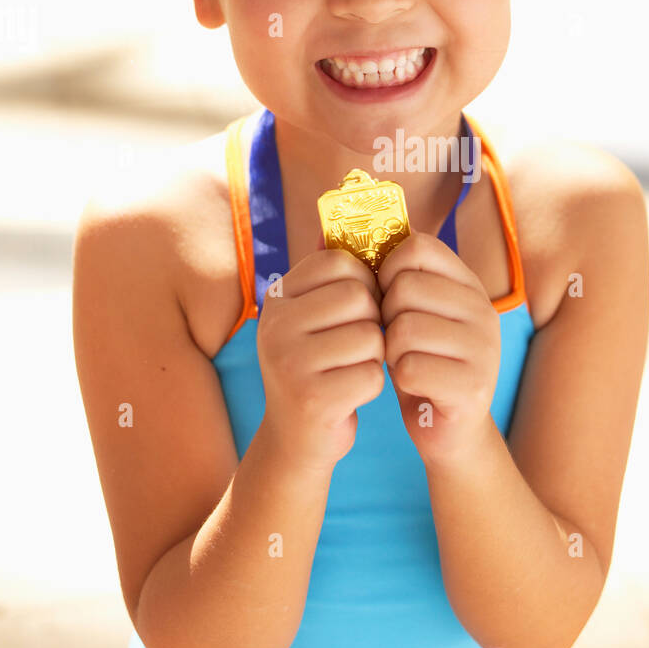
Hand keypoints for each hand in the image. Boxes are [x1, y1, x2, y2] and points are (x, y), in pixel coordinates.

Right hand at [255, 238, 384, 474]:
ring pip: (371, 336)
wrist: (295, 441)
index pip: (341, 261)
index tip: (356, 308)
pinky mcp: (311, 398)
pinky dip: (372, 385)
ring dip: (374, 356)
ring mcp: (288, 362)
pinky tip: (350, 393)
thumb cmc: (317, 368)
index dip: (363, 283)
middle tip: (354, 346)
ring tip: (350, 369)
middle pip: (361, 297)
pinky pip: (372, 374)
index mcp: (276, 297)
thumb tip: (352, 205)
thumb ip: (331, 271)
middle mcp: (274, 324)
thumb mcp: (313, 316)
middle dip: (372, 322)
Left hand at [377, 231, 500, 465]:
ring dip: (390, 350)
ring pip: (404, 328)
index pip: (417, 247)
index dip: (386, 269)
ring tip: (403, 360)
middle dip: (385, 315)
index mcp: (468, 283)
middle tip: (394, 337)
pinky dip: (399, 378)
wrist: (448, 427)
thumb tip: (331, 225)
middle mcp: (482, 308)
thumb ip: (389, 274)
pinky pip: (409, 367)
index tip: (384, 295)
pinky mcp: (472, 385)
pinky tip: (412, 384)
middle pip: (405, 286)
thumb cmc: (421, 361)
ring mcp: (483, 347)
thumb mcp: (409, 312)